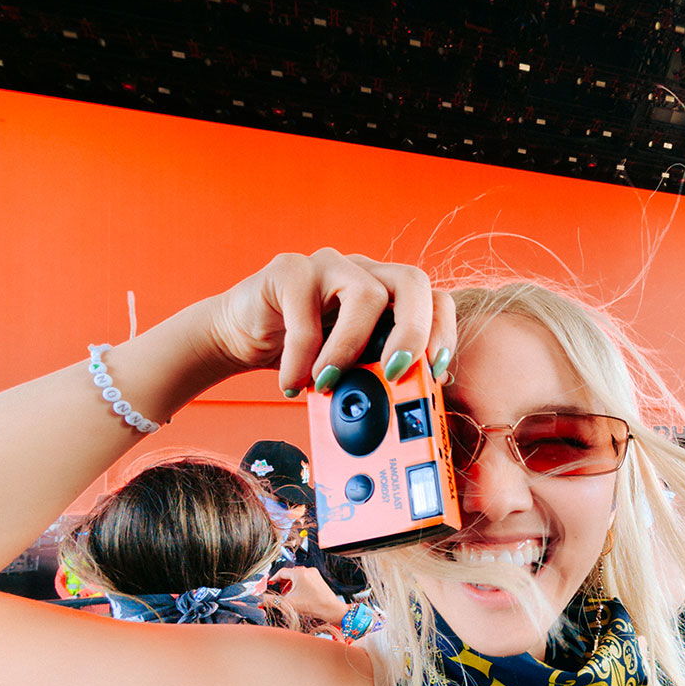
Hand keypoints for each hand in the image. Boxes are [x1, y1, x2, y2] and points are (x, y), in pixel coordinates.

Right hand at [203, 249, 456, 394]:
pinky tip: (291, 384)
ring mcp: (330, 265)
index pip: (436, 300)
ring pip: (365, 294)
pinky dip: (301, 357)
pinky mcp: (290, 269)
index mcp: (389, 296)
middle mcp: (366, 273)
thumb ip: (377, 383)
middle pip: (413, 283)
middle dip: (413, 333)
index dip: (443, 334)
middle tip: (394, 375)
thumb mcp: (350, 374)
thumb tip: (406, 420)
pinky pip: (305, 313)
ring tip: (327, 386)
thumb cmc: (304, 359)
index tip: (436, 373)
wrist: (241, 338)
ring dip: (351, 349)